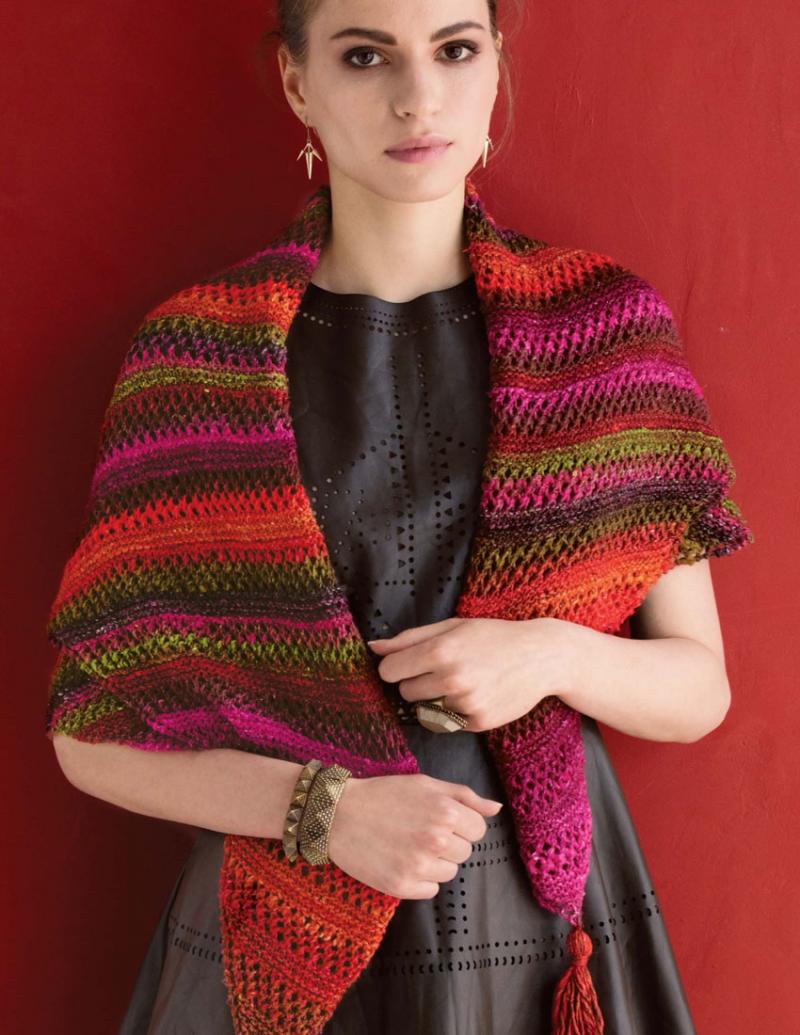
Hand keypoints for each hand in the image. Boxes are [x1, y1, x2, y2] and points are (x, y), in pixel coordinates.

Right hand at [327, 773, 502, 898]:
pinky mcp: (402, 886)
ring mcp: (419, 866)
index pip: (478, 830)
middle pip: (465, 852)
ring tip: (410, 844)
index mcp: (446, 812)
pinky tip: (402, 860)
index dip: (461, 824)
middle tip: (421, 830)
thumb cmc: (384, 794)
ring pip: (450, 873)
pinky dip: (420, 879)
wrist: (338, 814)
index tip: (441, 819)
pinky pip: (431, 890)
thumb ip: (465, 796)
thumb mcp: (426, 784)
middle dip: (449, 842)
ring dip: (436, 862)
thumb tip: (497, 809)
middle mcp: (436, 840)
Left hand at [367, 616, 575, 732]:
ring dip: (437, 697)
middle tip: (443, 669)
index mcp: (440, 651)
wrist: (541, 657)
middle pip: (405, 692)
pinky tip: (477, 694)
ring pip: (425, 709)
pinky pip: (448, 722)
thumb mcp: (452, 627)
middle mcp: (451, 680)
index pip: (389, 672)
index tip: (410, 662)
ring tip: (464, 680)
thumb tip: (374, 647)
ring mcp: (465, 704)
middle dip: (417, 681)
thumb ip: (409, 638)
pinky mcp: (478, 723)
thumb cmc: (493, 636)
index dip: (397, 666)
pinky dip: (456, 711)